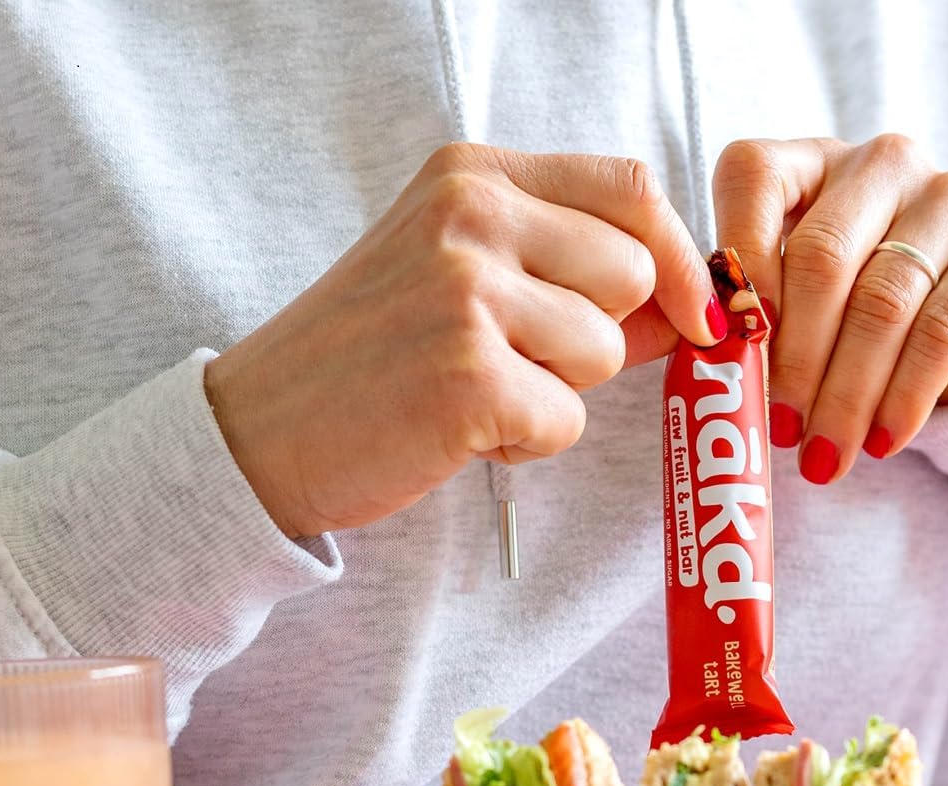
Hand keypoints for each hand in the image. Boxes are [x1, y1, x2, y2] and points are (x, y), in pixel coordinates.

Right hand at [205, 143, 722, 537]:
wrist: (260, 429)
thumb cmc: (365, 358)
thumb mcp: (453, 275)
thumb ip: (564, 273)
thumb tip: (687, 306)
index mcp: (471, 177)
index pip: (630, 189)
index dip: (675, 258)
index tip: (687, 313)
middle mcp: (471, 217)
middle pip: (633, 274)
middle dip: (595, 337)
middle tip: (510, 361)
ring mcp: (467, 294)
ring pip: (606, 353)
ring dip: (555, 393)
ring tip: (472, 393)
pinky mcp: (469, 378)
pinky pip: (567, 422)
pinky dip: (524, 445)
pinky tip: (458, 433)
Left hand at [713, 135, 947, 482]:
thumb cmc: (850, 307)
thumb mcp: (793, 296)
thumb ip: (749, 313)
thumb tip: (712, 369)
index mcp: (808, 164)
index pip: (754, 177)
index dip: (736, 262)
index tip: (726, 342)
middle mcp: (879, 163)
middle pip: (820, 261)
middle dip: (793, 362)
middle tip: (777, 431)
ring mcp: (947, 196)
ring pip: (880, 306)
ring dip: (845, 397)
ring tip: (822, 455)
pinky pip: (940, 333)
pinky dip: (902, 398)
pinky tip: (879, 442)